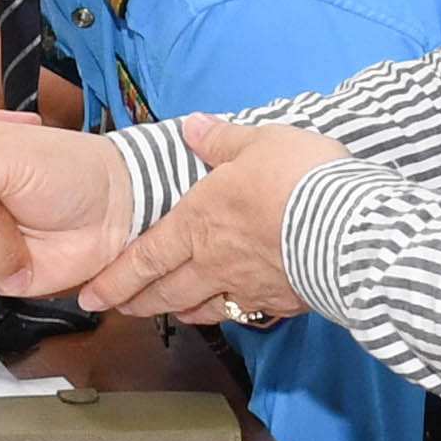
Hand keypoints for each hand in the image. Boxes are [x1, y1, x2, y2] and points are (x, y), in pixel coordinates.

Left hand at [75, 114, 342, 323]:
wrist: (348, 230)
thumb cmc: (298, 181)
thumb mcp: (259, 141)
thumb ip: (221, 139)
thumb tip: (193, 126)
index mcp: (198, 221)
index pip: (145, 257)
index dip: (116, 278)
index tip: (92, 295)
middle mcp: (214, 261)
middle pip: (165, 291)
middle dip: (137, 302)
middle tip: (117, 309)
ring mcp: (247, 286)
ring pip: (201, 308)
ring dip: (178, 312)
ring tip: (166, 313)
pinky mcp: (282, 301)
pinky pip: (244, 312)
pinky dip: (228, 313)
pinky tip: (229, 309)